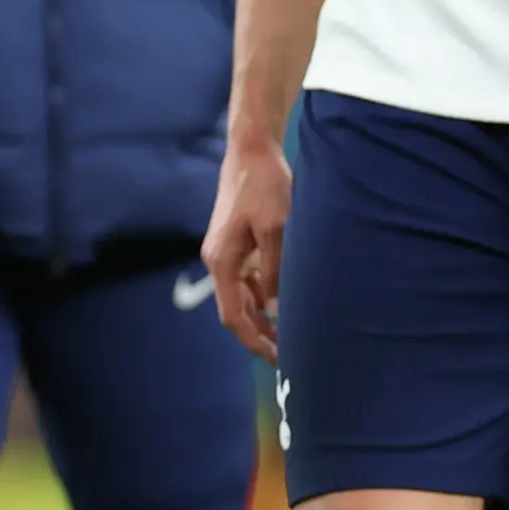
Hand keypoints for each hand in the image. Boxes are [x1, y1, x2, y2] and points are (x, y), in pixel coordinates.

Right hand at [201, 135, 291, 360]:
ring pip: (243, 297)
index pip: (233, 314)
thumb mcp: (276, 228)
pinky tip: (283, 304)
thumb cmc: (264, 185)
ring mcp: (227, 253)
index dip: (254, 339)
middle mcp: (220, 261)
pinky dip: (264, 298)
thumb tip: (277, 307)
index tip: (277, 358)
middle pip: (236, 310)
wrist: (251, 151)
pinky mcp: (238, 244)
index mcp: (222, 261)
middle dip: (259, 334)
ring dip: (262, 318)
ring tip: (289, 336)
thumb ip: (276, 270)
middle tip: (288, 355)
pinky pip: (249, 280)